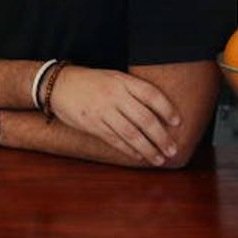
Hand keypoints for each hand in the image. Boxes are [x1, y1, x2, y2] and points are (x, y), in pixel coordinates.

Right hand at [48, 66, 180, 165]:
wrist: (59, 85)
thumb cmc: (91, 82)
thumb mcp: (114, 78)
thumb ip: (134, 90)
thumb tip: (159, 111)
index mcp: (123, 82)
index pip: (151, 95)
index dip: (167, 109)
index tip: (177, 122)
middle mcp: (115, 96)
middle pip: (145, 119)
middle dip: (162, 137)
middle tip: (173, 149)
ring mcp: (103, 111)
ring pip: (132, 134)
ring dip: (148, 149)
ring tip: (159, 159)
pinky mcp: (93, 125)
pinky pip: (115, 140)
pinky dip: (129, 150)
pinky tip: (139, 156)